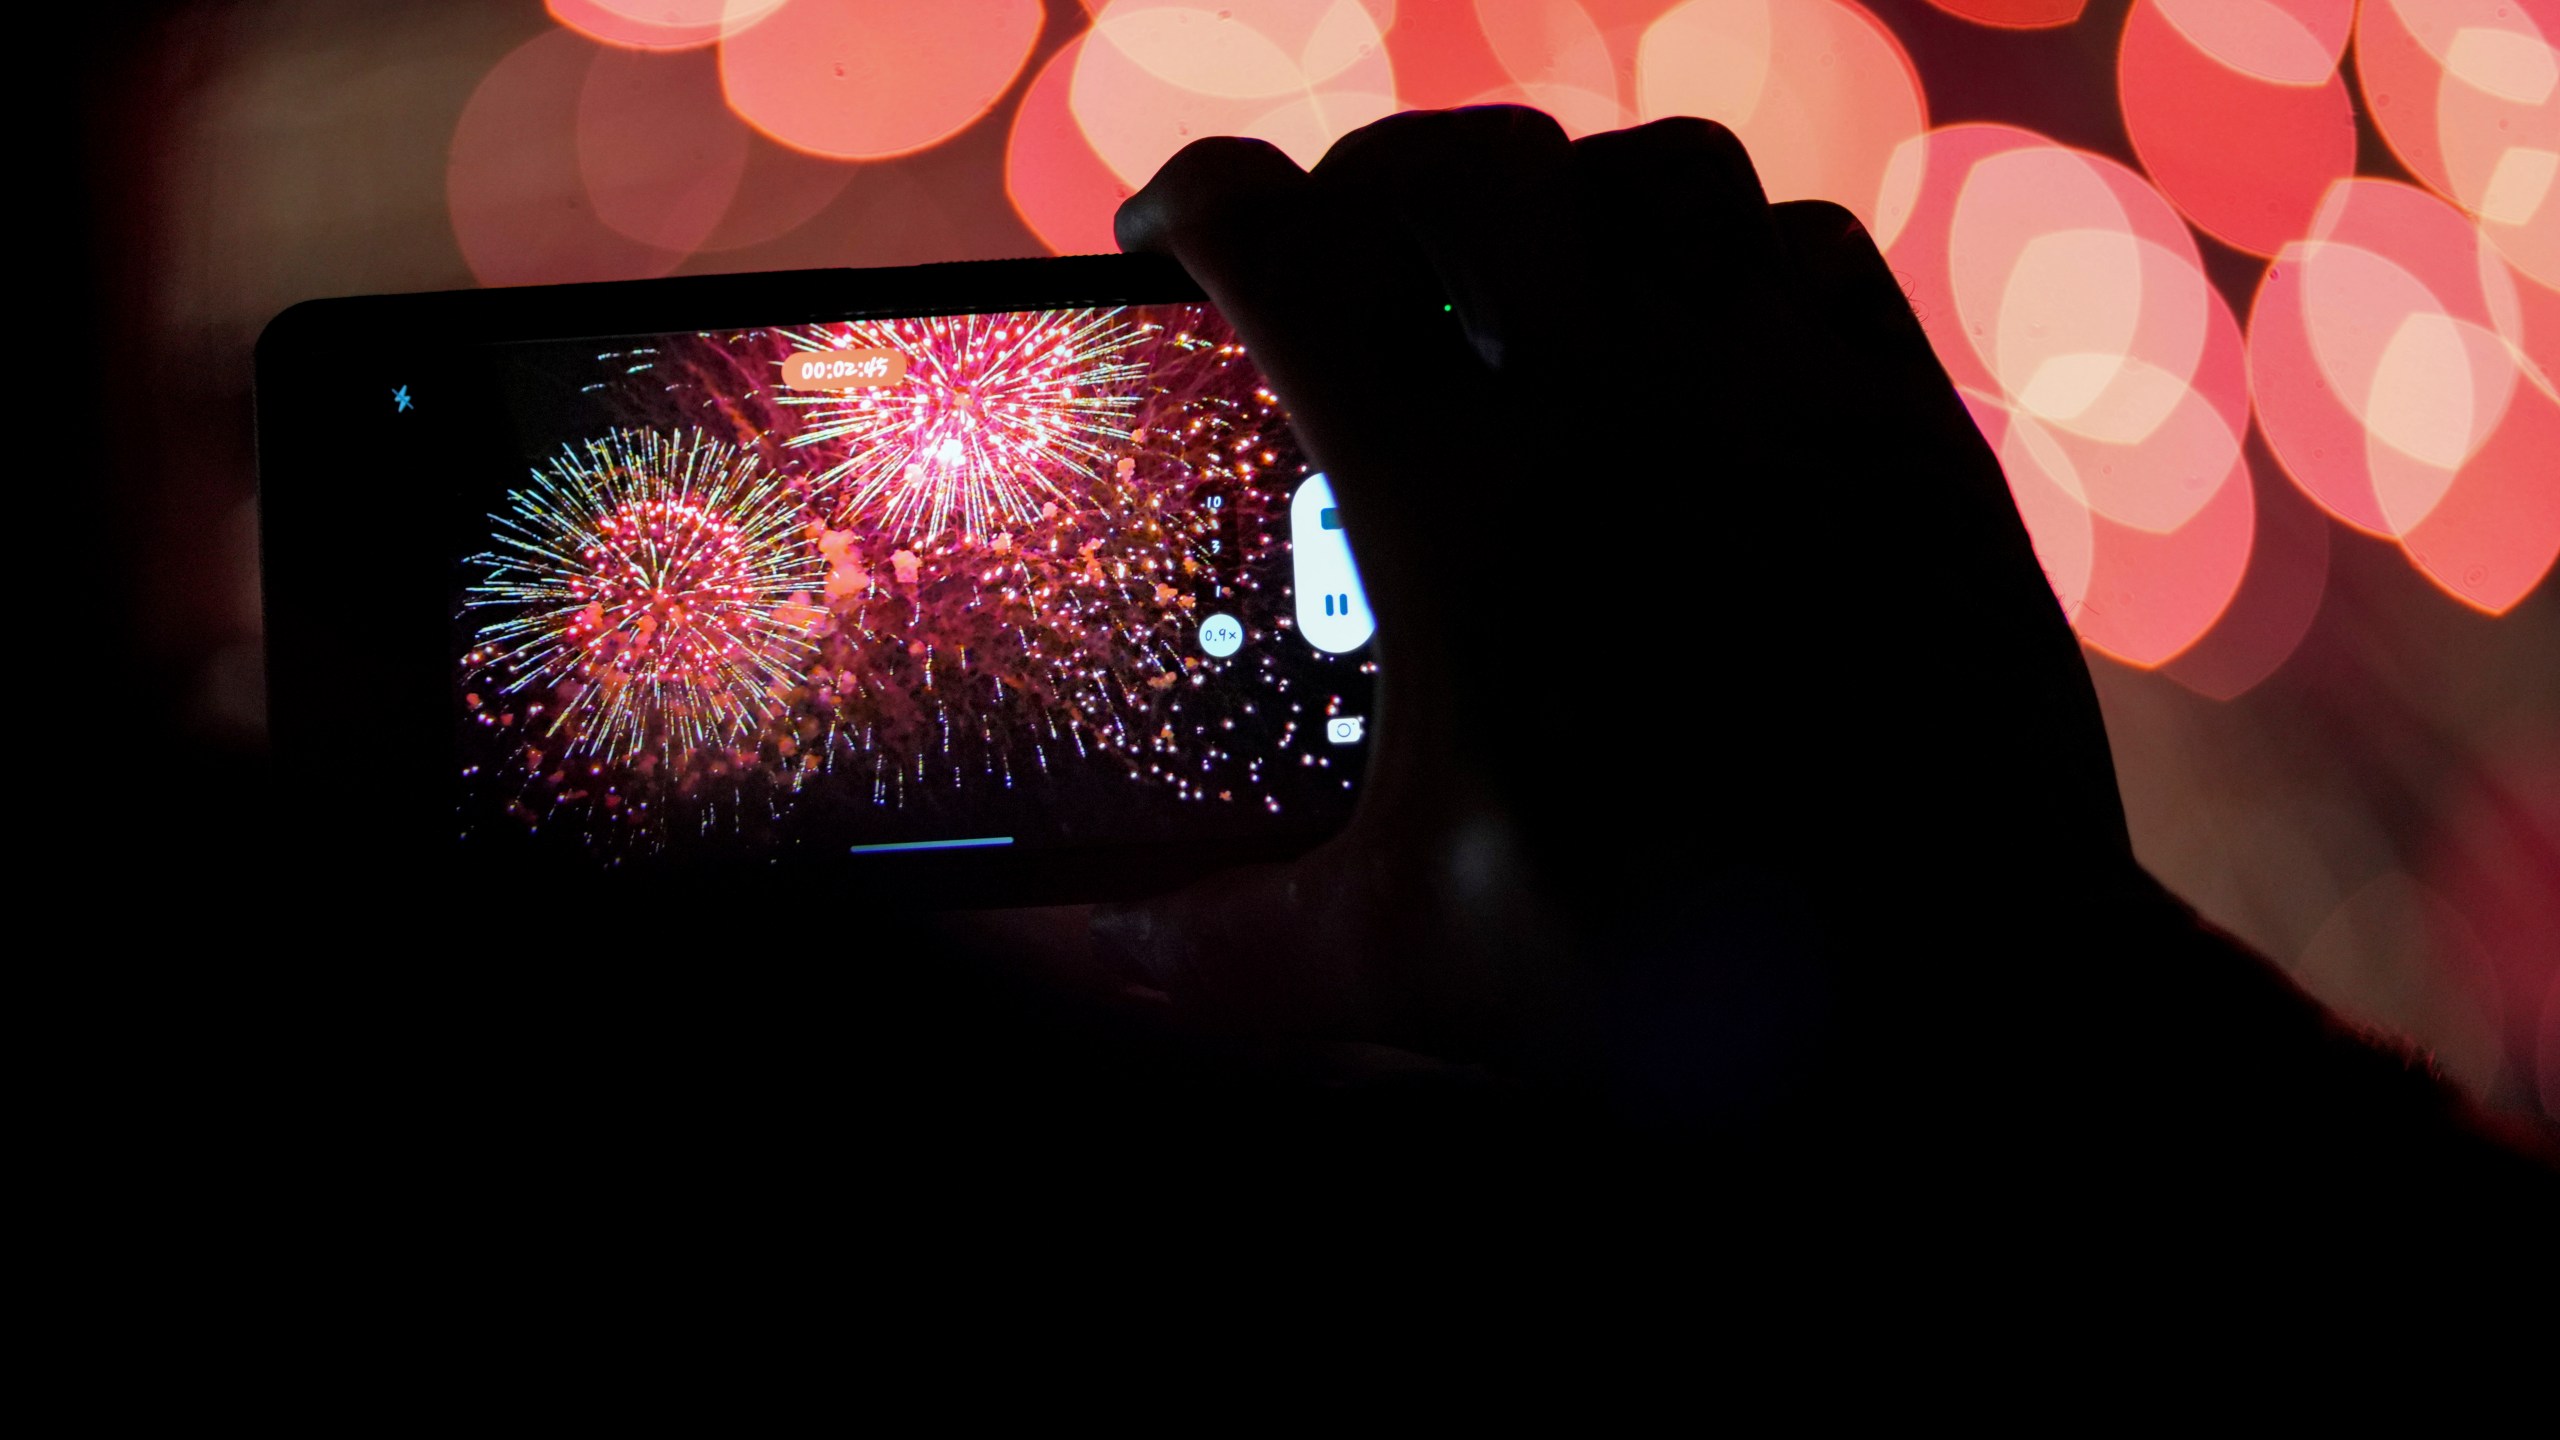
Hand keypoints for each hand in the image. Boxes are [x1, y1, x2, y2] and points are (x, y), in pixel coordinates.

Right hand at [1097, 108, 2142, 1125]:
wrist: (1975, 1013)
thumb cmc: (1680, 990)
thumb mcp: (1405, 961)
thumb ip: (1211, 943)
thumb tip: (1072, 955)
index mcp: (1474, 517)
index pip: (1293, 256)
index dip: (1200, 202)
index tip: (1166, 227)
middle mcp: (1634, 410)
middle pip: (1465, 166)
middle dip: (1363, 183)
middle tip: (1330, 258)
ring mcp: (1791, 400)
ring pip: (1656, 169)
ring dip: (1555, 198)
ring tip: (1512, 288)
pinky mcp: (1910, 428)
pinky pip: (1805, 242)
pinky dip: (1722, 252)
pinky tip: (1687, 339)